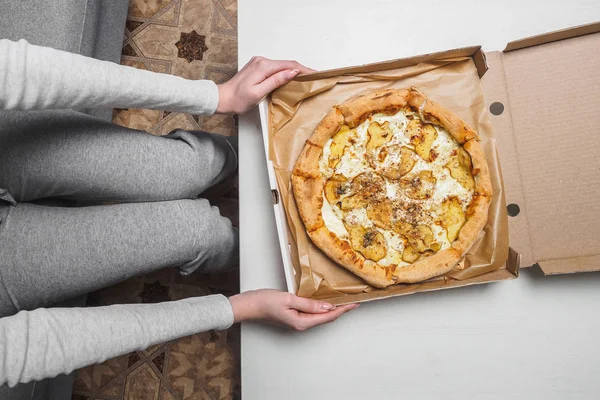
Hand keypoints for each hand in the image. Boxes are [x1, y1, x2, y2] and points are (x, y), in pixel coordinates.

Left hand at [216, 56, 314, 113]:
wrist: (223, 98)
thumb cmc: (238, 99)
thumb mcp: (259, 92)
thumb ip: (276, 80)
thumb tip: (292, 72)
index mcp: (263, 66)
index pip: (289, 65)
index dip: (304, 69)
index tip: (315, 74)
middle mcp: (261, 61)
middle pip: (287, 63)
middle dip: (301, 69)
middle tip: (314, 77)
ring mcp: (259, 62)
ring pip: (282, 65)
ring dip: (294, 70)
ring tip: (306, 78)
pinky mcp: (257, 66)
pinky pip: (275, 67)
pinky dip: (285, 71)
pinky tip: (291, 77)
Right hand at [229, 289, 358, 330]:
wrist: (249, 306)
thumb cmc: (264, 302)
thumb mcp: (289, 299)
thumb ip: (309, 304)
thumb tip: (327, 307)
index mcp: (302, 322)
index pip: (328, 316)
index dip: (343, 310)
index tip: (354, 304)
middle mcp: (301, 324)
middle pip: (326, 318)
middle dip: (341, 310)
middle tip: (353, 302)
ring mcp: (297, 322)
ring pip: (320, 317)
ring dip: (332, 310)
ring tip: (343, 302)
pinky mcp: (293, 317)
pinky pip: (312, 314)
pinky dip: (322, 309)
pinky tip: (325, 303)